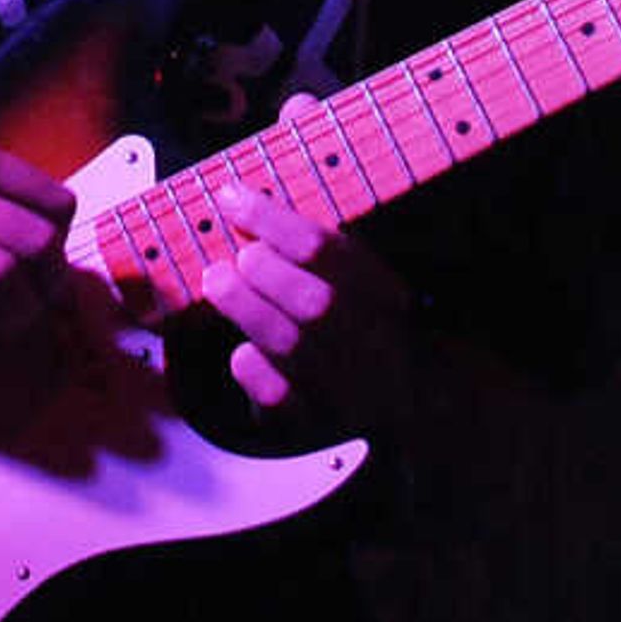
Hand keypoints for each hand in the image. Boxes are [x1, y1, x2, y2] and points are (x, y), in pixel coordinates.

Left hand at [198, 177, 416, 425]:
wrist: (402, 400)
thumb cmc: (361, 323)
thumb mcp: (357, 276)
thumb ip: (310, 247)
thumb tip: (238, 201)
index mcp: (384, 294)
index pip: (327, 250)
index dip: (271, 220)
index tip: (233, 200)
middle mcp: (371, 340)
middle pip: (315, 302)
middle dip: (264, 270)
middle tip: (240, 258)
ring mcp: (344, 385)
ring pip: (291, 345)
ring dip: (245, 306)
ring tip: (218, 283)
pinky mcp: (313, 421)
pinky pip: (275, 393)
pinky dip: (252, 365)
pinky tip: (244, 350)